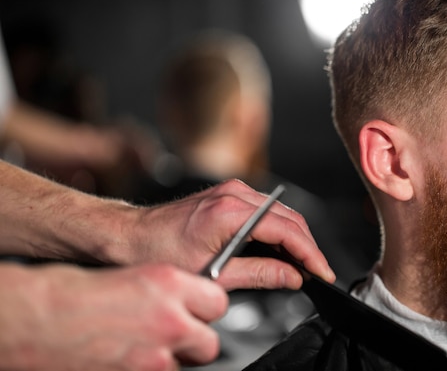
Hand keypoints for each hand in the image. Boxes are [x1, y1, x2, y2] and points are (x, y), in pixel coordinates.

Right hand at [0, 262, 227, 370]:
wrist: (36, 319)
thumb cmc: (72, 293)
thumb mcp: (134, 277)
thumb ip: (169, 293)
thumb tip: (184, 303)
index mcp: (170, 285)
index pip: (218, 303)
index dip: (205, 309)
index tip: (197, 310)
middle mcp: (170, 320)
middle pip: (209, 342)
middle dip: (194, 340)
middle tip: (175, 335)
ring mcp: (156, 356)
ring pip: (184, 365)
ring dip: (171, 358)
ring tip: (142, 347)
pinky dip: (149, 369)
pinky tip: (127, 358)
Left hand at [128, 179, 335, 289]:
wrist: (131, 235)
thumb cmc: (160, 251)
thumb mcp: (213, 273)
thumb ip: (259, 274)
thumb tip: (292, 277)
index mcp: (230, 212)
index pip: (287, 230)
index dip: (310, 254)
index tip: (322, 272)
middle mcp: (235, 194)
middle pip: (290, 218)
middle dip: (307, 247)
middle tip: (315, 273)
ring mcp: (232, 190)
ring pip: (281, 213)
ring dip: (294, 238)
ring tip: (299, 265)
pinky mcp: (230, 193)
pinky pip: (266, 209)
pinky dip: (278, 229)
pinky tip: (279, 249)